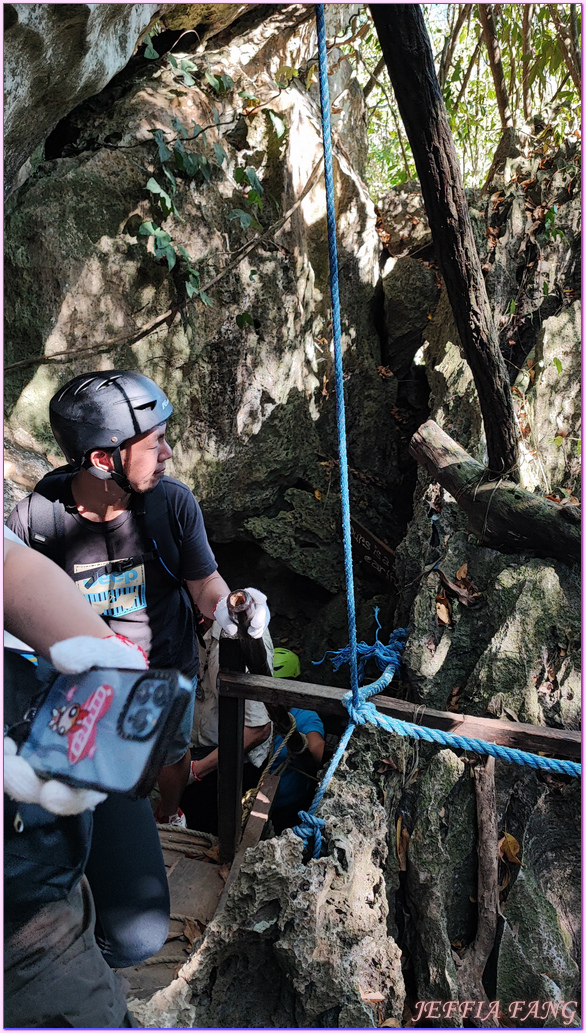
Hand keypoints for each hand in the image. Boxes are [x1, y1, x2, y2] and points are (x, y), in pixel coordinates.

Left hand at [6, 633, 147, 815]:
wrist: (99, 661)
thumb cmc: (112, 667)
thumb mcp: (109, 656)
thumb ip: (89, 654)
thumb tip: (63, 658)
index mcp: (113, 754)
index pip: (92, 791)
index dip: (71, 797)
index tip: (52, 789)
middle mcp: (87, 765)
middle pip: (57, 794)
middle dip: (30, 786)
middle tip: (11, 768)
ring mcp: (63, 758)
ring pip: (37, 783)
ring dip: (16, 776)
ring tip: (4, 753)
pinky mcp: (43, 747)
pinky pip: (26, 763)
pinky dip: (13, 758)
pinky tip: (6, 742)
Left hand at [213, 588, 269, 639]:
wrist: (226, 616)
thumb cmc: (225, 612)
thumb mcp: (222, 615)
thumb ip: (226, 622)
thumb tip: (233, 630)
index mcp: (243, 595)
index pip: (253, 592)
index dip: (258, 595)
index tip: (262, 600)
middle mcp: (254, 601)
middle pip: (262, 606)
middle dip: (260, 617)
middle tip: (254, 625)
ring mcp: (259, 610)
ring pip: (265, 616)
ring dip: (260, 626)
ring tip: (252, 633)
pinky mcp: (260, 619)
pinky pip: (263, 624)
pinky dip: (260, 630)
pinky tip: (254, 634)